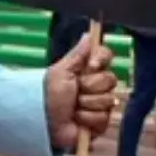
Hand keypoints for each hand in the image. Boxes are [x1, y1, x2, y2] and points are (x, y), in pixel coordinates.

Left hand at [44, 31, 117, 151]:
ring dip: (86, 104)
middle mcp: (97, 85)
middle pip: (110, 79)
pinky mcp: (102, 122)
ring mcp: (101, 104)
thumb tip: (88, 34)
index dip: (102, 59)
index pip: (106, 56)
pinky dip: (87, 118)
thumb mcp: (60, 72)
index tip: (92, 65)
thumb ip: (77, 54)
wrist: (45, 122)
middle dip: (90, 86)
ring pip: (108, 99)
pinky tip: (77, 120)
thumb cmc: (50, 96)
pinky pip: (104, 117)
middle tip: (75, 92)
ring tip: (73, 108)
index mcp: (87, 70)